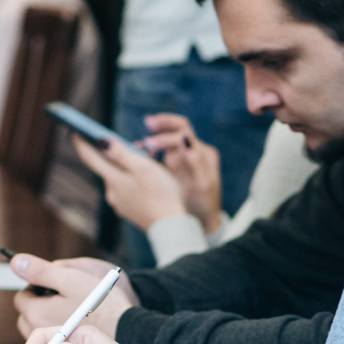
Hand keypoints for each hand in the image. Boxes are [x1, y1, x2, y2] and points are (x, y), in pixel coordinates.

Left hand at [9, 253, 136, 337]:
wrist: (127, 330)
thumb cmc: (103, 305)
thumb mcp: (70, 279)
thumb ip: (40, 271)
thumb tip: (17, 261)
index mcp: (37, 312)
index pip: (22, 298)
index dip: (36, 287)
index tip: (52, 284)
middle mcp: (41, 331)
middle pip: (28, 315)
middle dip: (39, 303)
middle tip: (59, 296)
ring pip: (41, 328)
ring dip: (48, 317)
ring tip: (69, 309)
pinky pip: (54, 340)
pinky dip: (60, 330)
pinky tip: (77, 324)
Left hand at [72, 135, 187, 229]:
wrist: (171, 226)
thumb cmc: (160, 193)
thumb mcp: (142, 167)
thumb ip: (120, 153)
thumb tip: (101, 141)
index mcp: (112, 179)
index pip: (90, 158)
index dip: (81, 142)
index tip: (74, 130)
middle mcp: (112, 193)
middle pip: (107, 167)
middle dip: (116, 153)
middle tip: (131, 144)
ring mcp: (121, 204)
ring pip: (120, 178)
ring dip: (128, 166)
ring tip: (148, 159)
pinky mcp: (131, 211)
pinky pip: (128, 189)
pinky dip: (134, 179)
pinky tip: (148, 179)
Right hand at [141, 114, 222, 233]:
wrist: (203, 221)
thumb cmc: (204, 205)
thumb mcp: (202, 186)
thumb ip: (195, 161)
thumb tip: (184, 139)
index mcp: (203, 154)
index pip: (183, 132)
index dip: (165, 135)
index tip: (149, 144)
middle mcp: (194, 152)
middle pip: (177, 127)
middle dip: (162, 123)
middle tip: (147, 122)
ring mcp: (184, 158)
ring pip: (167, 139)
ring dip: (154, 137)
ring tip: (139, 145)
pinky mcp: (174, 166)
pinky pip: (161, 153)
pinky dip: (150, 151)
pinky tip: (140, 155)